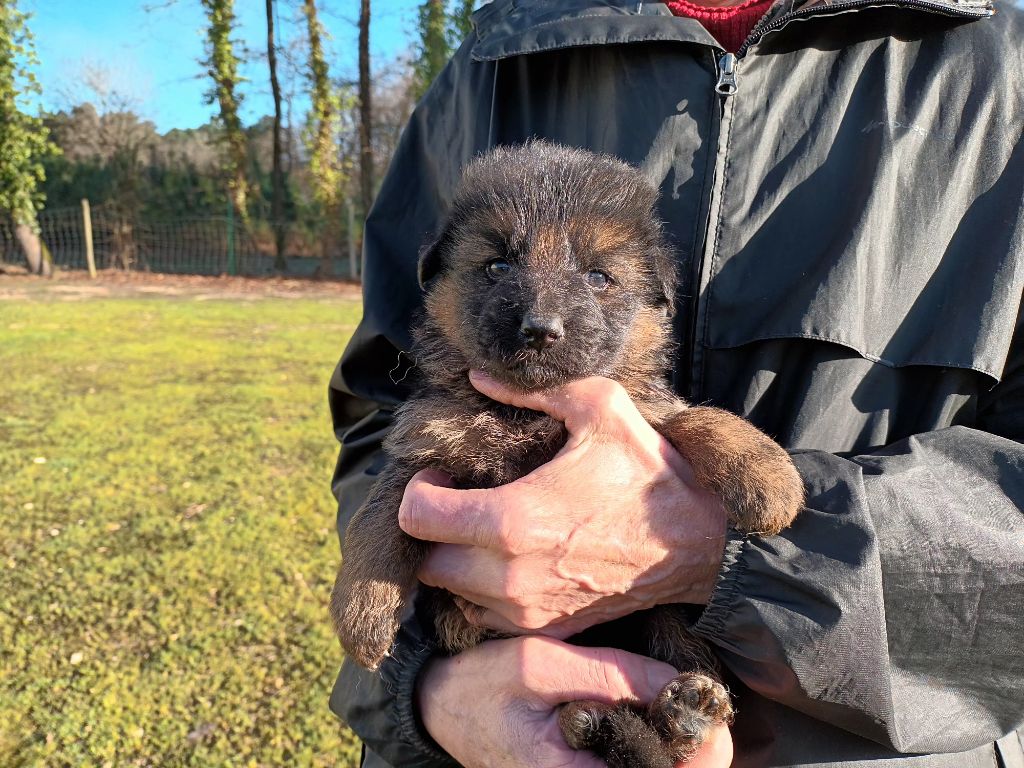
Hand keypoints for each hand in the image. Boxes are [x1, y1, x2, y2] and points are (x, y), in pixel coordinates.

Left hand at [398, 372, 727, 637]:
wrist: (703, 545)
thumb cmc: (651, 475)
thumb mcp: (599, 409)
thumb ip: (532, 391)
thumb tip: (478, 378)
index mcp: (512, 520)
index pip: (417, 516)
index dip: (420, 489)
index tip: (445, 477)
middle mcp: (510, 575)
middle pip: (427, 561)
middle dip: (434, 529)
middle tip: (460, 502)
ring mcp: (527, 610)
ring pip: (452, 592)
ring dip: (457, 560)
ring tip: (485, 530)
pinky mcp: (547, 629)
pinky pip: (485, 616)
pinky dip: (483, 592)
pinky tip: (510, 561)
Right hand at [417, 636, 732, 767]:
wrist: (439, 705)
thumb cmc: (483, 684)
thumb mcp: (540, 664)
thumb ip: (610, 675)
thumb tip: (679, 684)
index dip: (701, 751)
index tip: (711, 713)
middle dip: (691, 747)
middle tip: (696, 704)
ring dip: (673, 746)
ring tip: (672, 705)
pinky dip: (651, 746)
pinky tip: (646, 715)